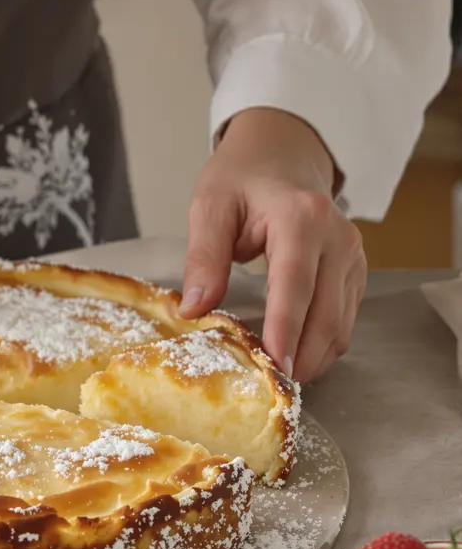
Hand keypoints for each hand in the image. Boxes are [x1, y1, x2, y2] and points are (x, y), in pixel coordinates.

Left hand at [180, 107, 366, 382]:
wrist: (281, 155)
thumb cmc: (241, 179)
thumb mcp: (210, 206)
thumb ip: (203, 257)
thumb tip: (193, 309)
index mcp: (301, 218)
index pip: (295, 283)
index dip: (286, 328)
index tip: (275, 366)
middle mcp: (337, 239)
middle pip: (325, 314)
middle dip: (300, 358)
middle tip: (269, 393)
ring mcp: (352, 258)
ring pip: (339, 326)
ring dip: (311, 358)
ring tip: (276, 383)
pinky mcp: (354, 273)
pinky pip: (342, 321)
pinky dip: (319, 345)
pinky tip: (291, 359)